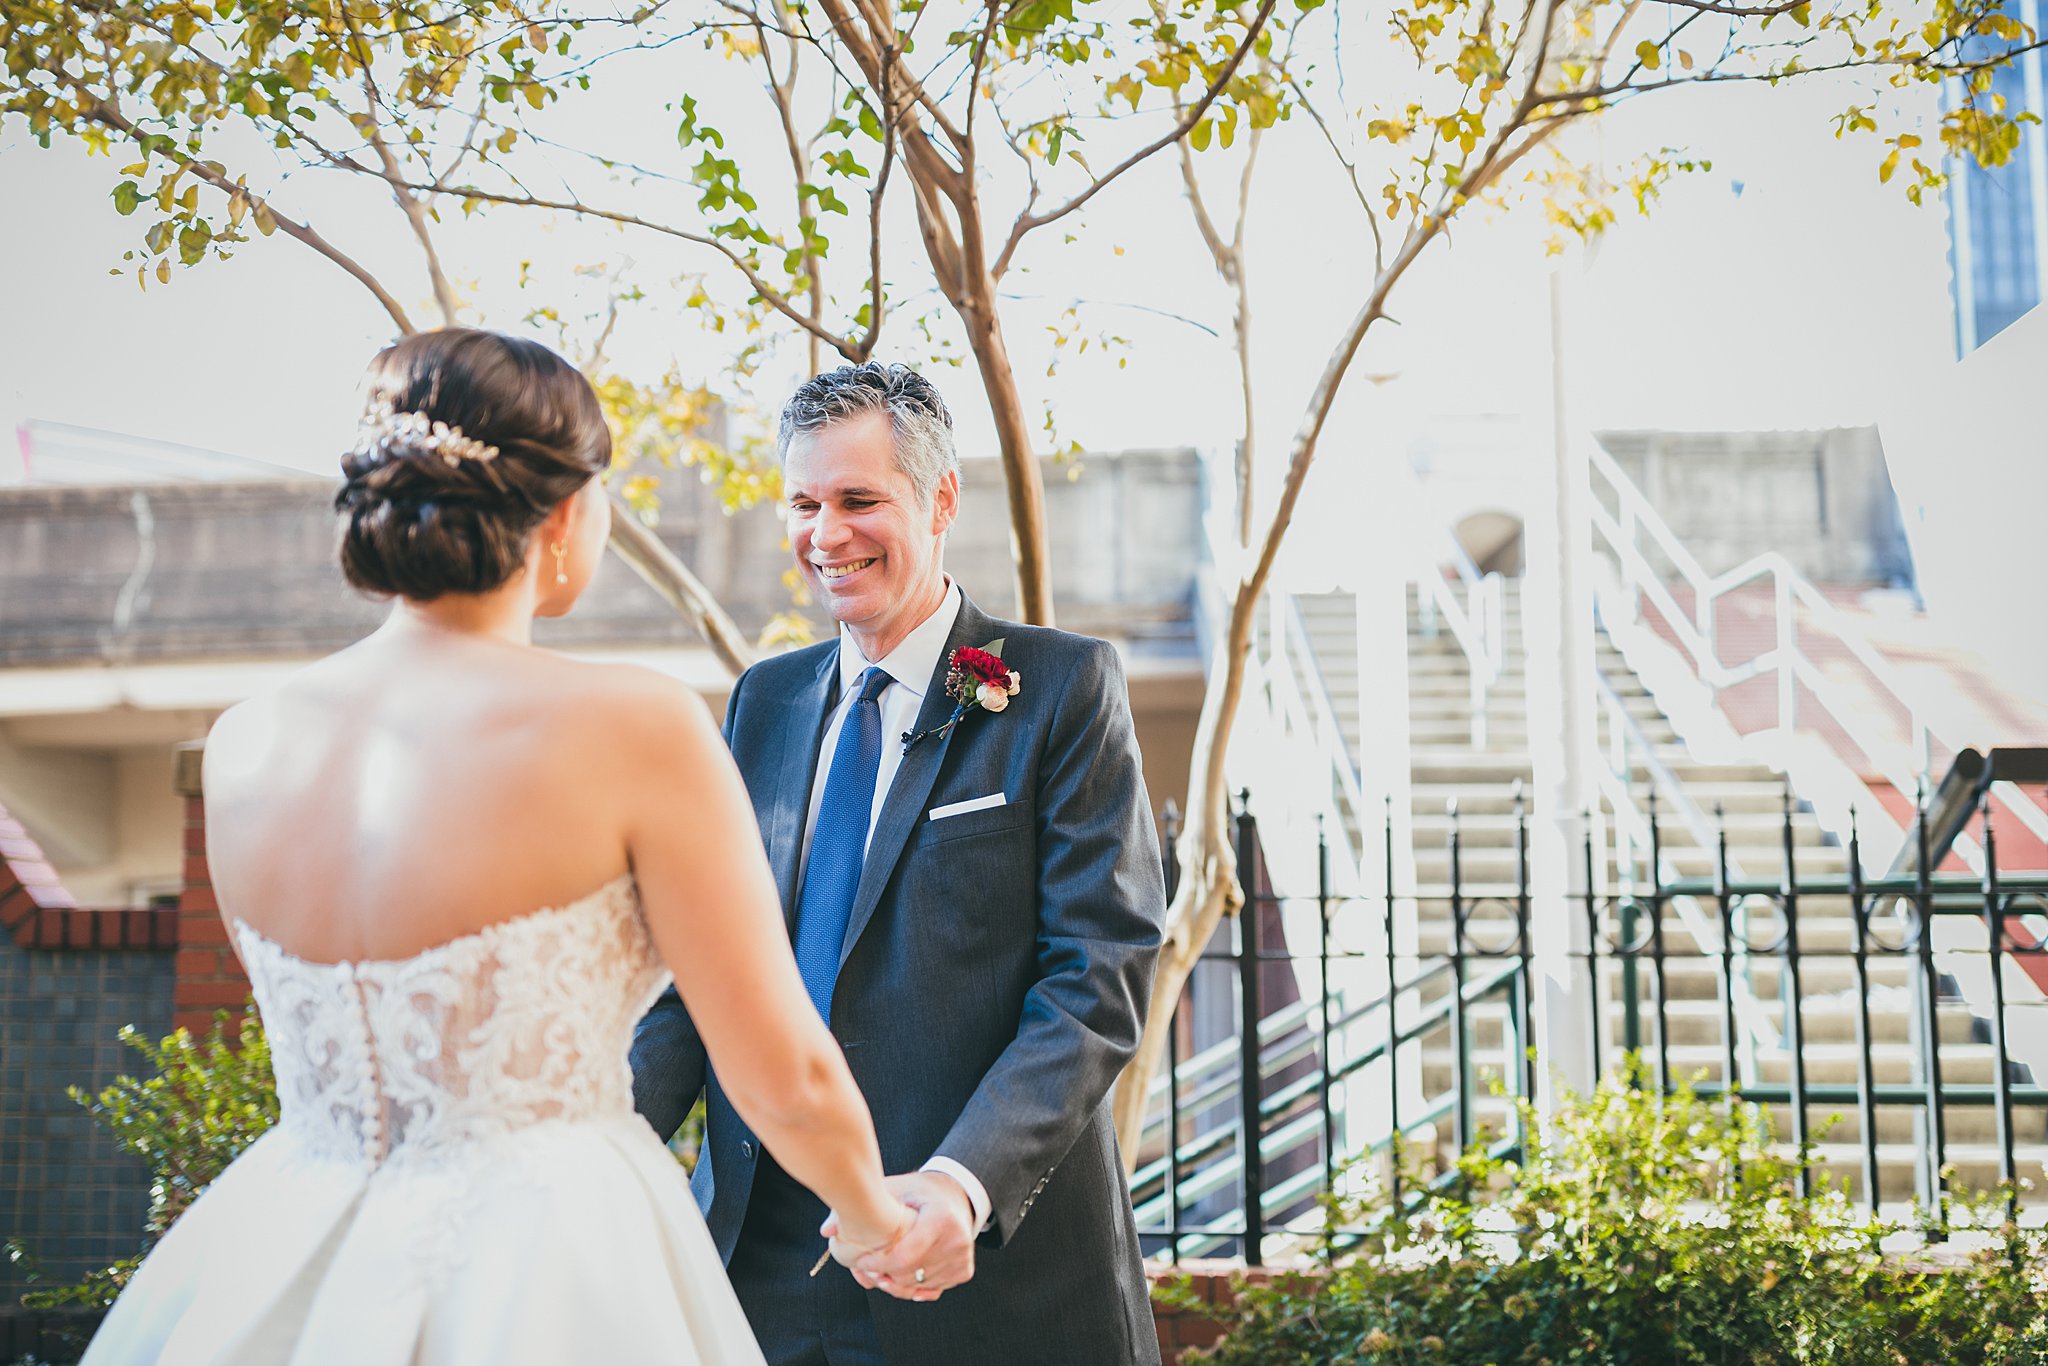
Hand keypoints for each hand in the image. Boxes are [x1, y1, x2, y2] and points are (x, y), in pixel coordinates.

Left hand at [835, 1171, 976, 1302]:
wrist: (954, 1196)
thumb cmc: (918, 1192)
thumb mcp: (893, 1190)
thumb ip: (861, 1206)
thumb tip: (826, 1231)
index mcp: (941, 1217)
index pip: (906, 1256)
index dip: (878, 1264)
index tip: (861, 1262)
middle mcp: (957, 1240)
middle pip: (910, 1275)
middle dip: (884, 1276)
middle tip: (866, 1270)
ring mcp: (962, 1257)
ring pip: (919, 1286)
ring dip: (895, 1284)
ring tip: (878, 1274)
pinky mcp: (964, 1270)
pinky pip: (931, 1291)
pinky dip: (912, 1288)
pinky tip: (898, 1278)